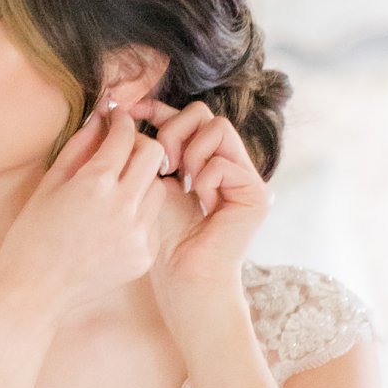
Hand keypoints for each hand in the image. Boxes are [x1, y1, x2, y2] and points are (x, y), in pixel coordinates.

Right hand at [0, 108, 169, 331]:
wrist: (33, 291)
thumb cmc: (31, 236)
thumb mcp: (49, 184)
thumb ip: (79, 147)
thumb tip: (100, 118)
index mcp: (95, 183)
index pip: (125, 135)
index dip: (121, 121)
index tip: (116, 119)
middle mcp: (123, 206)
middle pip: (154, 155)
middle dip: (140, 144)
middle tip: (123, 149)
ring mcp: (137, 234)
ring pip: (158, 188)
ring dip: (142, 180)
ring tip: (117, 189)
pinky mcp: (144, 255)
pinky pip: (152, 221)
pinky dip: (140, 213)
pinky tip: (114, 222)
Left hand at [135, 97, 268, 308]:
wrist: (184, 278)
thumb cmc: (164, 239)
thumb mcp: (154, 184)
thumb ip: (153, 152)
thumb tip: (135, 113)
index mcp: (207, 161)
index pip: (189, 118)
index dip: (160, 109)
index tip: (131, 110)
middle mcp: (231, 164)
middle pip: (205, 113)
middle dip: (174, 130)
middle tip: (162, 162)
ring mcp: (247, 177)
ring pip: (217, 128)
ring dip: (190, 152)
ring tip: (182, 182)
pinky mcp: (256, 193)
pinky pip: (222, 162)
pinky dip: (203, 180)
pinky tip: (200, 203)